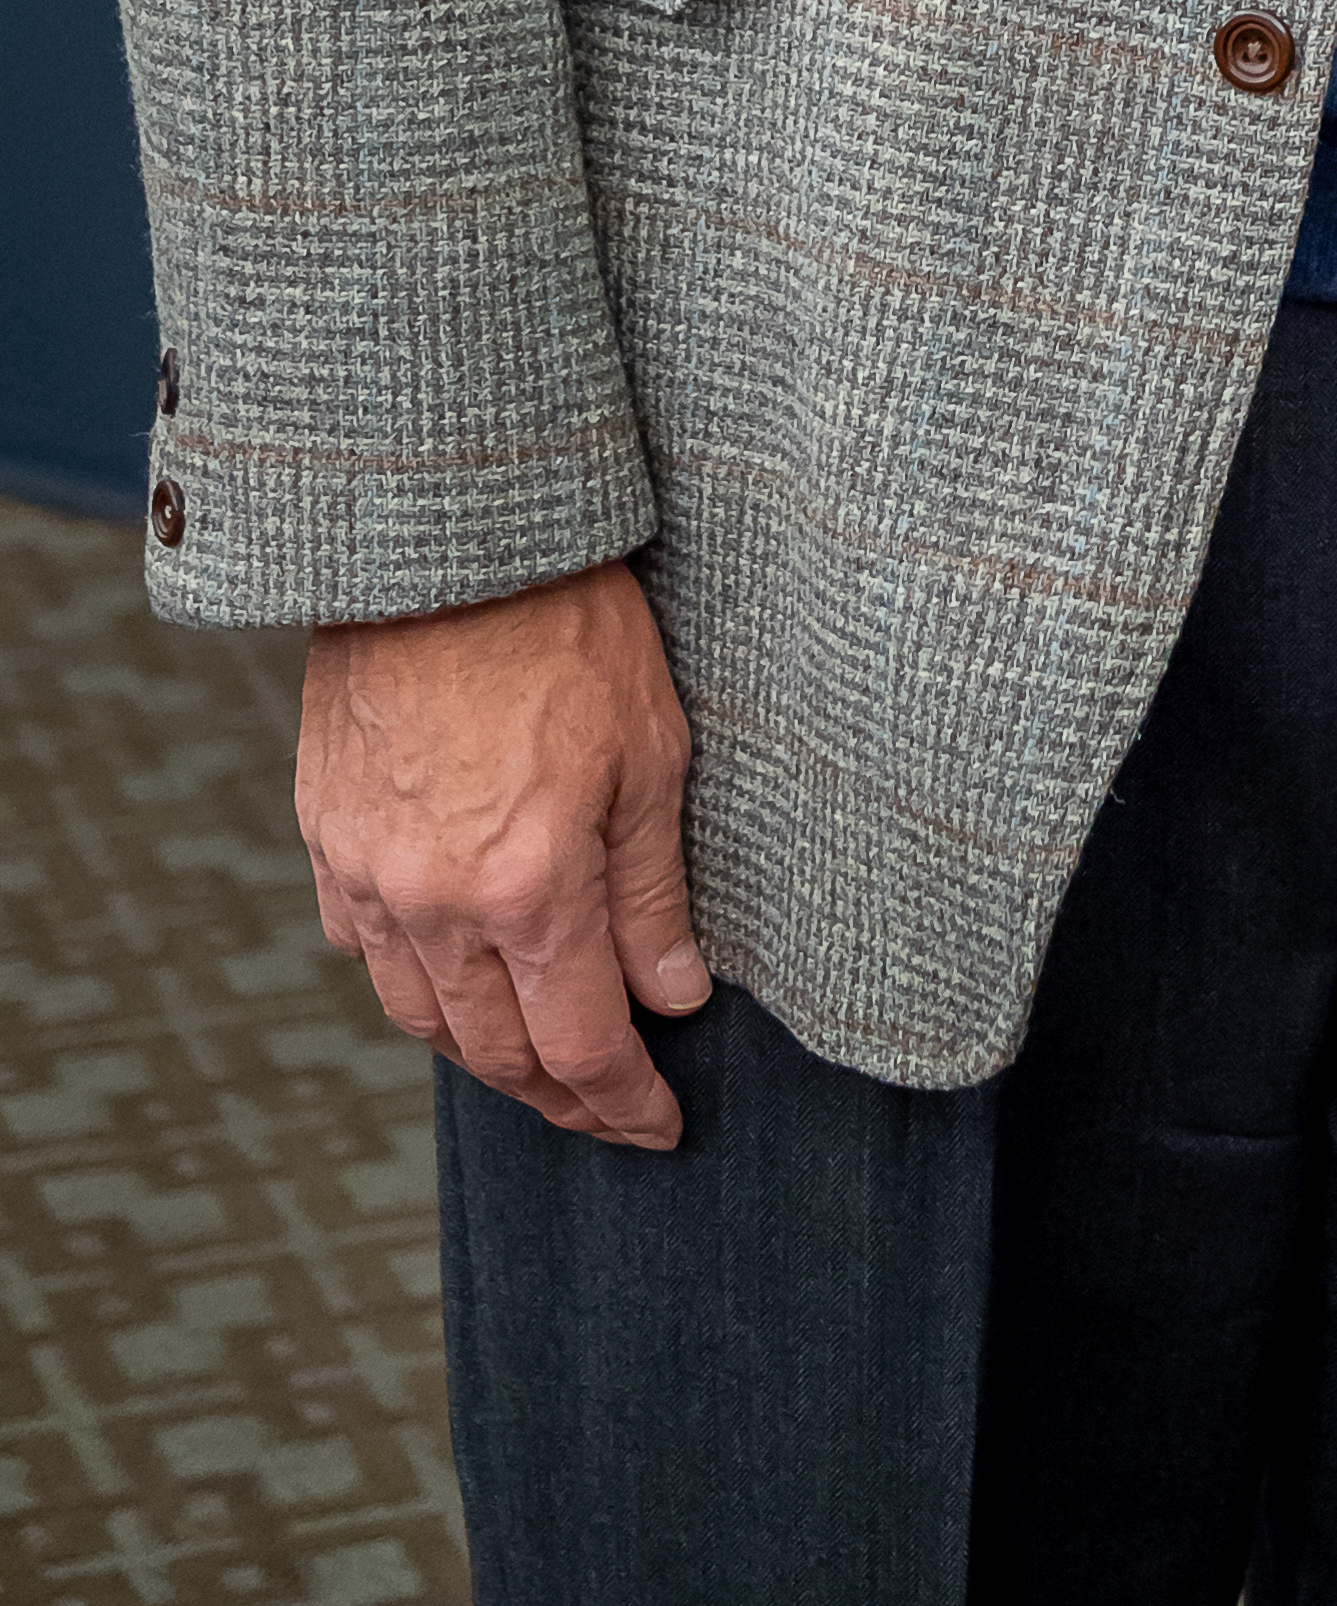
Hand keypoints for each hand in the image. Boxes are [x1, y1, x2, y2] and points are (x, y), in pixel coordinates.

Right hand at [297, 562, 710, 1148]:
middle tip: (609, 1113)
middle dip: (559, 1099)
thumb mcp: (651, 751)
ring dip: (484, 1057)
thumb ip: (654, 891)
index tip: (659, 1126)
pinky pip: (363, 952)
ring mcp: (368, 877)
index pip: (580, 1045)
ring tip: (539, 1064)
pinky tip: (453, 983)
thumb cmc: (566, 627)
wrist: (442, 542)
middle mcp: (436, 906)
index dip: (624, 1103)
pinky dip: (414, 987)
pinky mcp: (327, 838)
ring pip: (423, 1017)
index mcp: (529, 889)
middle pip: (496, 1054)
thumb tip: (675, 996)